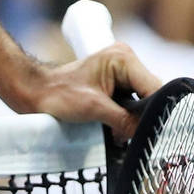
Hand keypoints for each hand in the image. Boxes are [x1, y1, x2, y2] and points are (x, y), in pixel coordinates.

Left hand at [22, 44, 164, 140]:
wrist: (37, 93)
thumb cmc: (59, 95)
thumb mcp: (94, 109)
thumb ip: (124, 120)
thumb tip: (146, 133)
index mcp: (124, 58)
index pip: (153, 86)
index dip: (156, 109)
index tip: (153, 131)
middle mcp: (127, 61)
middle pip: (151, 93)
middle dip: (143, 116)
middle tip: (129, 135)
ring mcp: (123, 72)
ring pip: (143, 100)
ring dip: (134, 119)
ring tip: (117, 132)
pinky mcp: (117, 84)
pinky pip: (132, 103)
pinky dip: (126, 117)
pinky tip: (114, 128)